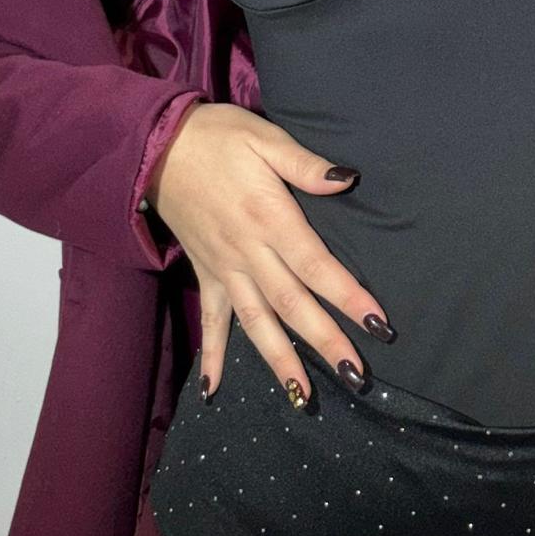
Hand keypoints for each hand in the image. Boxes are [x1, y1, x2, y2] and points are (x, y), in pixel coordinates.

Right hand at [145, 102, 393, 404]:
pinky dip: (213, 356)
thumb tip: (346, 178)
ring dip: (280, 361)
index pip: (317, 266)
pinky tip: (216, 390)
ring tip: (304, 398)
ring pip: (257, 323)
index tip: (378, 324)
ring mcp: (224, 268)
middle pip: (293, 305)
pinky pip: (211, 321)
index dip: (348, 296)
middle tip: (355, 376)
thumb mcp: (264, 138)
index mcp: (269, 218)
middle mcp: (248, 252)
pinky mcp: (205, 274)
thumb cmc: (218, 137)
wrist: (156, 146)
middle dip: (325, 342)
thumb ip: (305, 164)